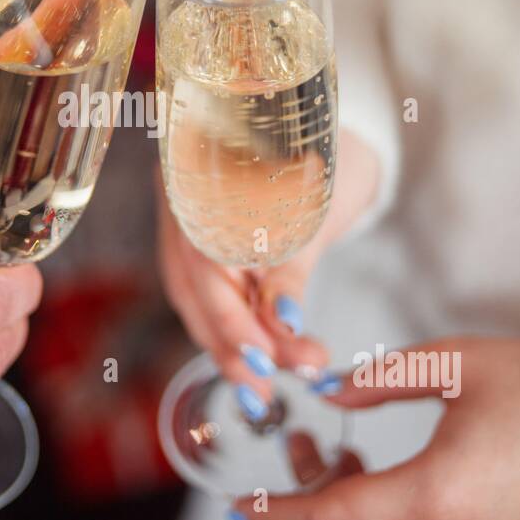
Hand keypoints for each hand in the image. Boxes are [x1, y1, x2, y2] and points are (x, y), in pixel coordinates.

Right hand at [157, 128, 379, 399]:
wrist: (336, 127)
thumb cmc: (330, 155)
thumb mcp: (314, 212)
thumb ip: (291, 272)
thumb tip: (286, 330)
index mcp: (199, 180)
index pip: (203, 270)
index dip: (231, 324)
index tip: (269, 364)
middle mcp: (183, 203)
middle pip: (194, 292)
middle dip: (232, 347)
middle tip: (269, 391)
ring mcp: (190, 221)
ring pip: (198, 300)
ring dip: (232, 345)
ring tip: (267, 385)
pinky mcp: (207, 239)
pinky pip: (208, 292)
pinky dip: (233, 325)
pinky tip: (257, 354)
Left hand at [230, 336, 519, 519]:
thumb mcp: (459, 365)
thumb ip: (382, 380)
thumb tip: (327, 393)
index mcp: (436, 493)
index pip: (332, 517)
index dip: (280, 514)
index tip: (241, 509)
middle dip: (321, 492)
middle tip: (310, 441)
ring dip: (361, 511)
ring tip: (353, 456)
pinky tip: (407, 480)